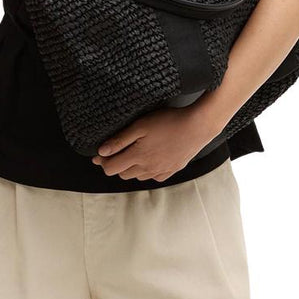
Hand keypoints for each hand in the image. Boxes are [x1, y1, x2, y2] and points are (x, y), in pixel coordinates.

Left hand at [91, 105, 223, 182]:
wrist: (198, 126)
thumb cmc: (169, 121)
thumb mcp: (140, 126)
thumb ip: (119, 140)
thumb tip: (101, 153)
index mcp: (138, 157)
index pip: (111, 168)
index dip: (102, 161)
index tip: (100, 153)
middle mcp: (148, 168)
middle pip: (123, 174)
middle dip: (116, 164)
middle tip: (115, 150)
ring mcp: (161, 170)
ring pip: (137, 177)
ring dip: (131, 168)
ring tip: (133, 152)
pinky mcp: (172, 170)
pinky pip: (154, 177)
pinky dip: (147, 171)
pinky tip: (149, 159)